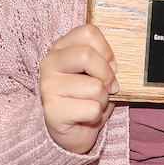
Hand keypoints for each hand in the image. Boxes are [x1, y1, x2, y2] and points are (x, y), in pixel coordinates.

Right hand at [40, 24, 116, 154]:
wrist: (71, 132)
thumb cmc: (86, 99)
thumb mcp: (97, 74)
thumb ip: (104, 63)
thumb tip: (116, 66)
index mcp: (61, 48)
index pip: (87, 32)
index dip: (106, 50)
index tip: (111, 66)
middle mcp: (50, 63)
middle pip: (86, 55)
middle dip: (107, 75)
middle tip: (109, 88)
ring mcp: (48, 87)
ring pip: (94, 86)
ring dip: (102, 100)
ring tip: (92, 104)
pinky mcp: (52, 110)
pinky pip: (91, 109)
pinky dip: (96, 116)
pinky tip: (85, 117)